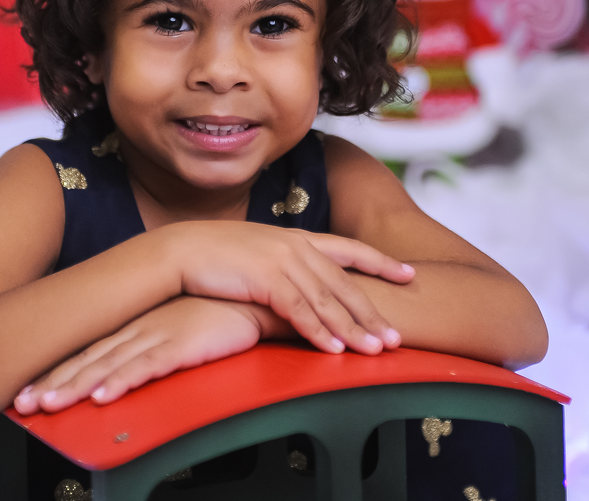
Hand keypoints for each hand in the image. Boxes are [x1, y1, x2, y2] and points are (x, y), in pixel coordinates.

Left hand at [14, 297, 261, 413]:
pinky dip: (122, 381)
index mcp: (136, 325)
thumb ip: (151, 345)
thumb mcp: (175, 327)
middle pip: (88, 360)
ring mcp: (158, 333)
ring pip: (108, 365)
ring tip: (50, 405)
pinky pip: (147, 366)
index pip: (87, 352)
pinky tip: (104, 396)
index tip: (29, 390)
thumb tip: (127, 367)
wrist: (252, 292)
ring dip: (76, 386)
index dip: (57, 371)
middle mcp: (139, 328)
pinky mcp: (182, 342)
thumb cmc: (217, 311)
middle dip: (53, 383)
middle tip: (23, 403)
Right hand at [168, 223, 411, 355]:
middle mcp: (295, 246)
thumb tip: (297, 287)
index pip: (349, 249)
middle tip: (397, 336)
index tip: (409, 273)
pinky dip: (320, 332)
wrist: (178, 250)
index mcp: (295, 237)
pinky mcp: (265, 278)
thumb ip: (282, 266)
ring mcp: (282, 260)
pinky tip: (335, 350)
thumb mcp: (256, 254)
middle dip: (374, 311)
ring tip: (376, 351)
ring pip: (328, 299)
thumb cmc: (211, 255)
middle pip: (345, 282)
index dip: (381, 262)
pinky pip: (300, 311)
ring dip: (354, 328)